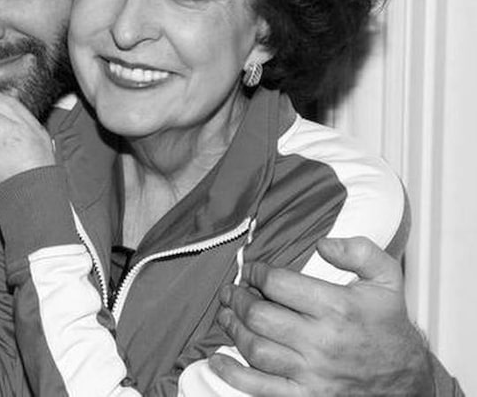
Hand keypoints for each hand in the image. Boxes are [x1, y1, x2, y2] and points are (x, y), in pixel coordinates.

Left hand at [211, 237, 432, 395]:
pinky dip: (233, 375)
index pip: (278, 283)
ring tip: (226, 315)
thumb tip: (323, 244)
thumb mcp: (387, 280)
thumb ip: (359, 252)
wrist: (408, 384)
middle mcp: (321, 343)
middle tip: (232, 291)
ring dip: (232, 329)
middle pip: (259, 316)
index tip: (251, 270)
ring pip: (255, 349)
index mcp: (337, 308)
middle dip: (238, 299)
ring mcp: (311, 375)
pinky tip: (218, 360)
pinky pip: (259, 389)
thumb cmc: (390, 329)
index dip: (257, 272)